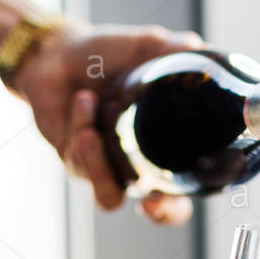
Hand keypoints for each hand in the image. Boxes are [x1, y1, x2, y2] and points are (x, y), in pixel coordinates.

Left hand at [10, 21, 203, 224]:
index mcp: (165, 146)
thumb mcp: (145, 47)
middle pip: (158, 210)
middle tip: (153, 201)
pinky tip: (82, 101)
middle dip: (159, 211)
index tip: (185, 197)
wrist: (57, 53)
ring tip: (91, 114)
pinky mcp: (75, 161)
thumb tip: (202, 50)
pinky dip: (81, 127)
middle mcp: (139, 165)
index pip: (186, 191)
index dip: (187, 205)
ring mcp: (106, 167)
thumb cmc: (108, 56)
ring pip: (110, 193)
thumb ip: (175, 50)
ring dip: (101, 161)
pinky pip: (80, 160)